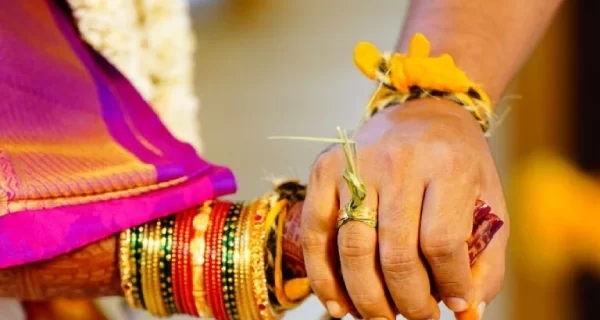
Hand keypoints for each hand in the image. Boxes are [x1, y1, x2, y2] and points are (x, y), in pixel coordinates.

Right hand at [302, 99, 508, 319]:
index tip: (454, 304)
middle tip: (417, 316)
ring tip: (381, 316)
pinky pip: (315, 233)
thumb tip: (466, 312)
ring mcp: (356, 165)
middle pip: (395, 254)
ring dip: (366, 298)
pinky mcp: (325, 169)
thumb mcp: (489, 203)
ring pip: (352, 249)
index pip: (442, 243)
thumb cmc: (459, 163)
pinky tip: (337, 304)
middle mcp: (398, 162)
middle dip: (407, 302)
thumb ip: (487, 262)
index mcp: (447, 166)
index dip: (450, 286)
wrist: (424, 113)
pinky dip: (323, 277)